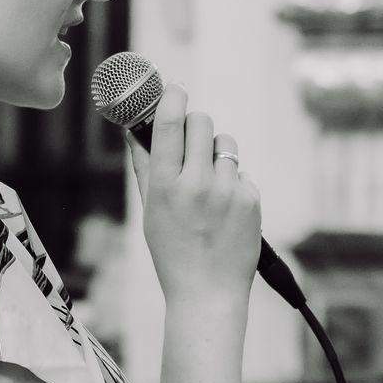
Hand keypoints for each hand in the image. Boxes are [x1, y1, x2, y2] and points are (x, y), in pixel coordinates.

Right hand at [123, 81, 261, 311]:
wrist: (208, 294)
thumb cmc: (172, 254)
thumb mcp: (149, 212)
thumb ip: (143, 167)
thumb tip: (131, 130)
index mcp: (165, 186)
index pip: (169, 123)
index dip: (172, 97)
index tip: (175, 89)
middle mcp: (197, 184)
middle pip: (202, 122)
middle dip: (195, 123)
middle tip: (191, 137)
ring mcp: (227, 192)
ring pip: (225, 144)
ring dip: (216, 154)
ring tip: (209, 185)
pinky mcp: (251, 200)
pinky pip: (241, 173)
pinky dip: (232, 183)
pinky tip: (224, 210)